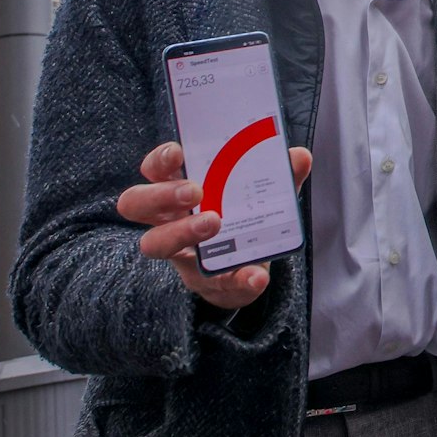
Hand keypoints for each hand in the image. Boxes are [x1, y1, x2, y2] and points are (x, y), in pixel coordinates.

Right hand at [116, 141, 311, 310]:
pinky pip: (214, 284)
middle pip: (136, 202)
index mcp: (179, 189)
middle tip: (195, 191)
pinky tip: (257, 274)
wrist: (246, 269)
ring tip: (215, 223)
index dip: (159, 160)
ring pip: (154, 243)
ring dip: (183, 231)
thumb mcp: (261, 194)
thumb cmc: (241, 218)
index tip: (178, 153)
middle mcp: (168, 218)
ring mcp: (180, 251)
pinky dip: (239, 278)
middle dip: (161, 193)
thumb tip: (300, 156)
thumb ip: (279, 176)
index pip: (154, 169)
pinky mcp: (203, 281)